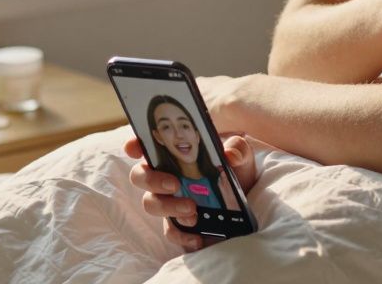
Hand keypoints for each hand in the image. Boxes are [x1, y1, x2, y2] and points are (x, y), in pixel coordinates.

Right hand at [125, 127, 257, 252]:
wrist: (247, 194)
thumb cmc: (235, 166)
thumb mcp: (240, 153)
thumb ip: (237, 148)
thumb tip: (230, 154)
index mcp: (174, 152)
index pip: (145, 145)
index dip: (135, 145)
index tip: (134, 148)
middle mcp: (164, 174)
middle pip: (140, 176)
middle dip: (152, 181)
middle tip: (175, 185)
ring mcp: (169, 199)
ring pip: (151, 203)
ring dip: (168, 207)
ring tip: (192, 210)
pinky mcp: (179, 221)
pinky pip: (170, 231)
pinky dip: (181, 235)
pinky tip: (197, 237)